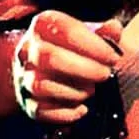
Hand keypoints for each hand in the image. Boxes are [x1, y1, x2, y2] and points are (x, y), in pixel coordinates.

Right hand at [12, 10, 123, 124]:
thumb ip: (103, 32)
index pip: (64, 31)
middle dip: (84, 69)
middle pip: (49, 58)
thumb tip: (114, 29)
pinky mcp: (28, 103)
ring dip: (74, 91)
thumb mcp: (86, 34)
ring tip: (92, 89)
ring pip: (42, 86)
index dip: (92, 45)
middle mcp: (28, 50)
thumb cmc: (68, 47)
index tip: (112, 56)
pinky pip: (41, 111)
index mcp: (42, 25)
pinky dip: (66, 113)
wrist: (39, 66)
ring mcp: (24, 78)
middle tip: (105, 73)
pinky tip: (82, 108)